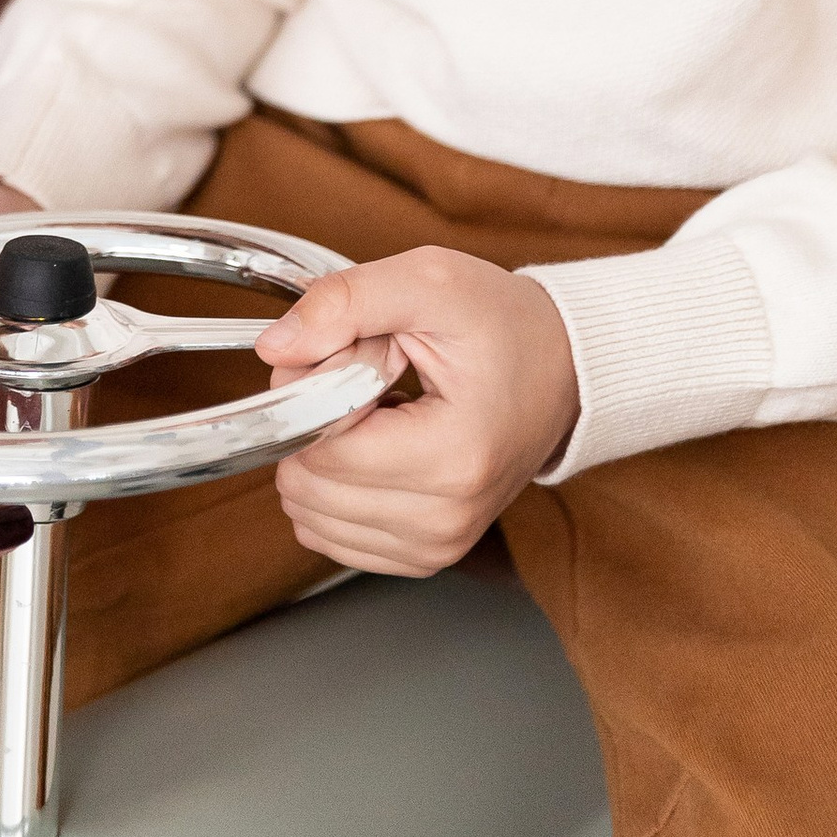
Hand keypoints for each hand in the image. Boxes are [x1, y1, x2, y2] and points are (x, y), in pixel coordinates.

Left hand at [254, 248, 579, 575]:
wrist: (563, 367)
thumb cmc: (502, 323)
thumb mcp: (428, 280)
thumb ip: (344, 304)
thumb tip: (273, 349)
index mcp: (452, 456)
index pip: (324, 448)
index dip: (314, 389)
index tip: (358, 351)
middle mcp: (446, 518)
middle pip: (311, 488)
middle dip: (316, 422)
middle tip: (369, 377)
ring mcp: (437, 546)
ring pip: (312, 517)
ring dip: (325, 456)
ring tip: (379, 411)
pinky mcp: (426, 556)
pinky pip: (332, 537)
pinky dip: (335, 489)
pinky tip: (377, 447)